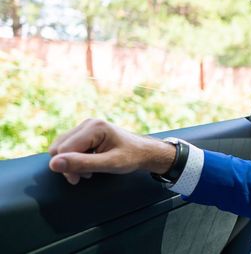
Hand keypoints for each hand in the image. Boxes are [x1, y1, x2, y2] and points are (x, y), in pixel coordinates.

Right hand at [48, 119, 175, 184]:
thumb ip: (82, 164)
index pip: (62, 150)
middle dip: (68, 165)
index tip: (81, 179)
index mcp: (94, 127)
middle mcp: (88, 123)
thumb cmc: (131, 158)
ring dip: (71, 162)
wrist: (145, 152)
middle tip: (85, 175)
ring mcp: (86, 126)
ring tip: (89, 170)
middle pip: (59, 147)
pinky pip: (69, 147)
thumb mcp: (109, 164)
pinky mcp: (85, 133)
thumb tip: (53, 164)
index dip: (67, 168)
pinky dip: (75, 158)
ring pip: (61, 148)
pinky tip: (88, 164)